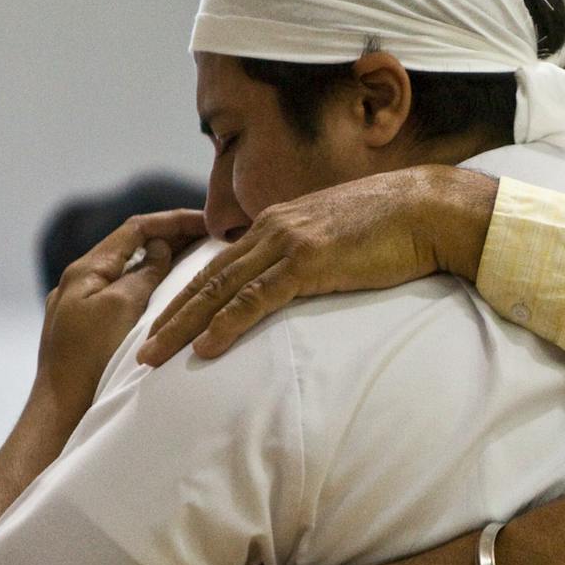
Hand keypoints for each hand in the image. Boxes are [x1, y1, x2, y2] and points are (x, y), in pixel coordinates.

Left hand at [36, 208, 205, 416]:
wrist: (61, 413)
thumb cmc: (89, 360)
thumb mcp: (121, 307)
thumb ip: (143, 274)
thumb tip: (160, 248)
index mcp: (86, 271)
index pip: (135, 229)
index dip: (173, 220)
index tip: (208, 221)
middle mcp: (81, 284)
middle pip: (133, 249)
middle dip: (172, 240)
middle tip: (211, 239)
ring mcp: (83, 308)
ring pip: (130, 274)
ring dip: (163, 266)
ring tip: (199, 264)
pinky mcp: (89, 332)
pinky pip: (126, 299)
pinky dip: (151, 291)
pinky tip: (172, 301)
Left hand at [137, 166, 497, 366]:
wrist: (427, 207)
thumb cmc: (392, 226)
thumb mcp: (337, 236)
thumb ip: (308, 254)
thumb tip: (296, 281)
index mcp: (276, 223)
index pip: (218, 267)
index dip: (185, 298)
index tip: (161, 327)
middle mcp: (272, 229)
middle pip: (206, 280)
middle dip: (167, 316)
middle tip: (138, 352)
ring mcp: (288, 243)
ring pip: (219, 290)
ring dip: (182, 326)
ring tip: (153, 357)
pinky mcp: (309, 261)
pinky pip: (257, 298)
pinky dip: (226, 323)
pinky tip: (205, 346)